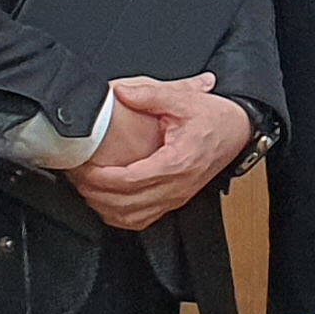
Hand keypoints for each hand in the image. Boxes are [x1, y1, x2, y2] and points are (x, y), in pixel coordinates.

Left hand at [69, 75, 248, 230]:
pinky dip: (118, 216)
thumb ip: (150, 94)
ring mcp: (175, 197)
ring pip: (131, 218)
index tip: (83, 168)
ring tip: (86, 188)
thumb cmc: (216, 118)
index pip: (132, 180)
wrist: (239, 131)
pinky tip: (105, 203)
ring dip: (104, 208)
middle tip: (75, 177)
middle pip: (126, 204)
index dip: (102, 178)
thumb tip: (120, 92)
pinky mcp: (174, 201)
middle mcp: (177, 186)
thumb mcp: (185, 99)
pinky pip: (141, 221)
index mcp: (178, 163)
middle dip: (95, 194)